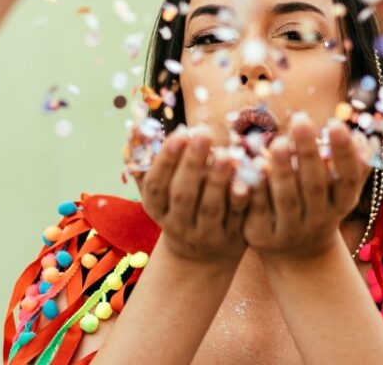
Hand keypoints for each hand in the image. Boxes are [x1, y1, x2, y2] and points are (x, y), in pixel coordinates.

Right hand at [138, 127, 250, 264]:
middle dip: (192, 164)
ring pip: (210, 208)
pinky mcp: (232, 238)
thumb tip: (135, 129)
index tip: (179, 134)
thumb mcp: (160, 189)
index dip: (166, 161)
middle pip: (182, 195)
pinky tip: (246, 180)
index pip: (156, 185)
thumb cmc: (179, 205)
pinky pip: (238, 217)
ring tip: (226, 154)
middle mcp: (178, 224)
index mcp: (157, 208)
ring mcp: (205, 234)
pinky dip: (242, 199)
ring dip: (217, 180)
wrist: (202, 252)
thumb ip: (146, 160)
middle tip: (203, 135)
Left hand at [243, 115, 372, 261]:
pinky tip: (252, 165)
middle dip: (308, 152)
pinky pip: (258, 209)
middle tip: (301, 120)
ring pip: (287, 199)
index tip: (336, 123)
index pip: (348, 177)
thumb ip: (355, 165)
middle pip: (314, 185)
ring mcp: (291, 230)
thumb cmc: (320, 204)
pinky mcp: (262, 235)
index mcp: (341, 202)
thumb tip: (366, 138)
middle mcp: (319, 219)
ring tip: (278, 142)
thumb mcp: (341, 190)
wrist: (297, 254)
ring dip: (283, 170)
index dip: (343, 152)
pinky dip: (256, 188)